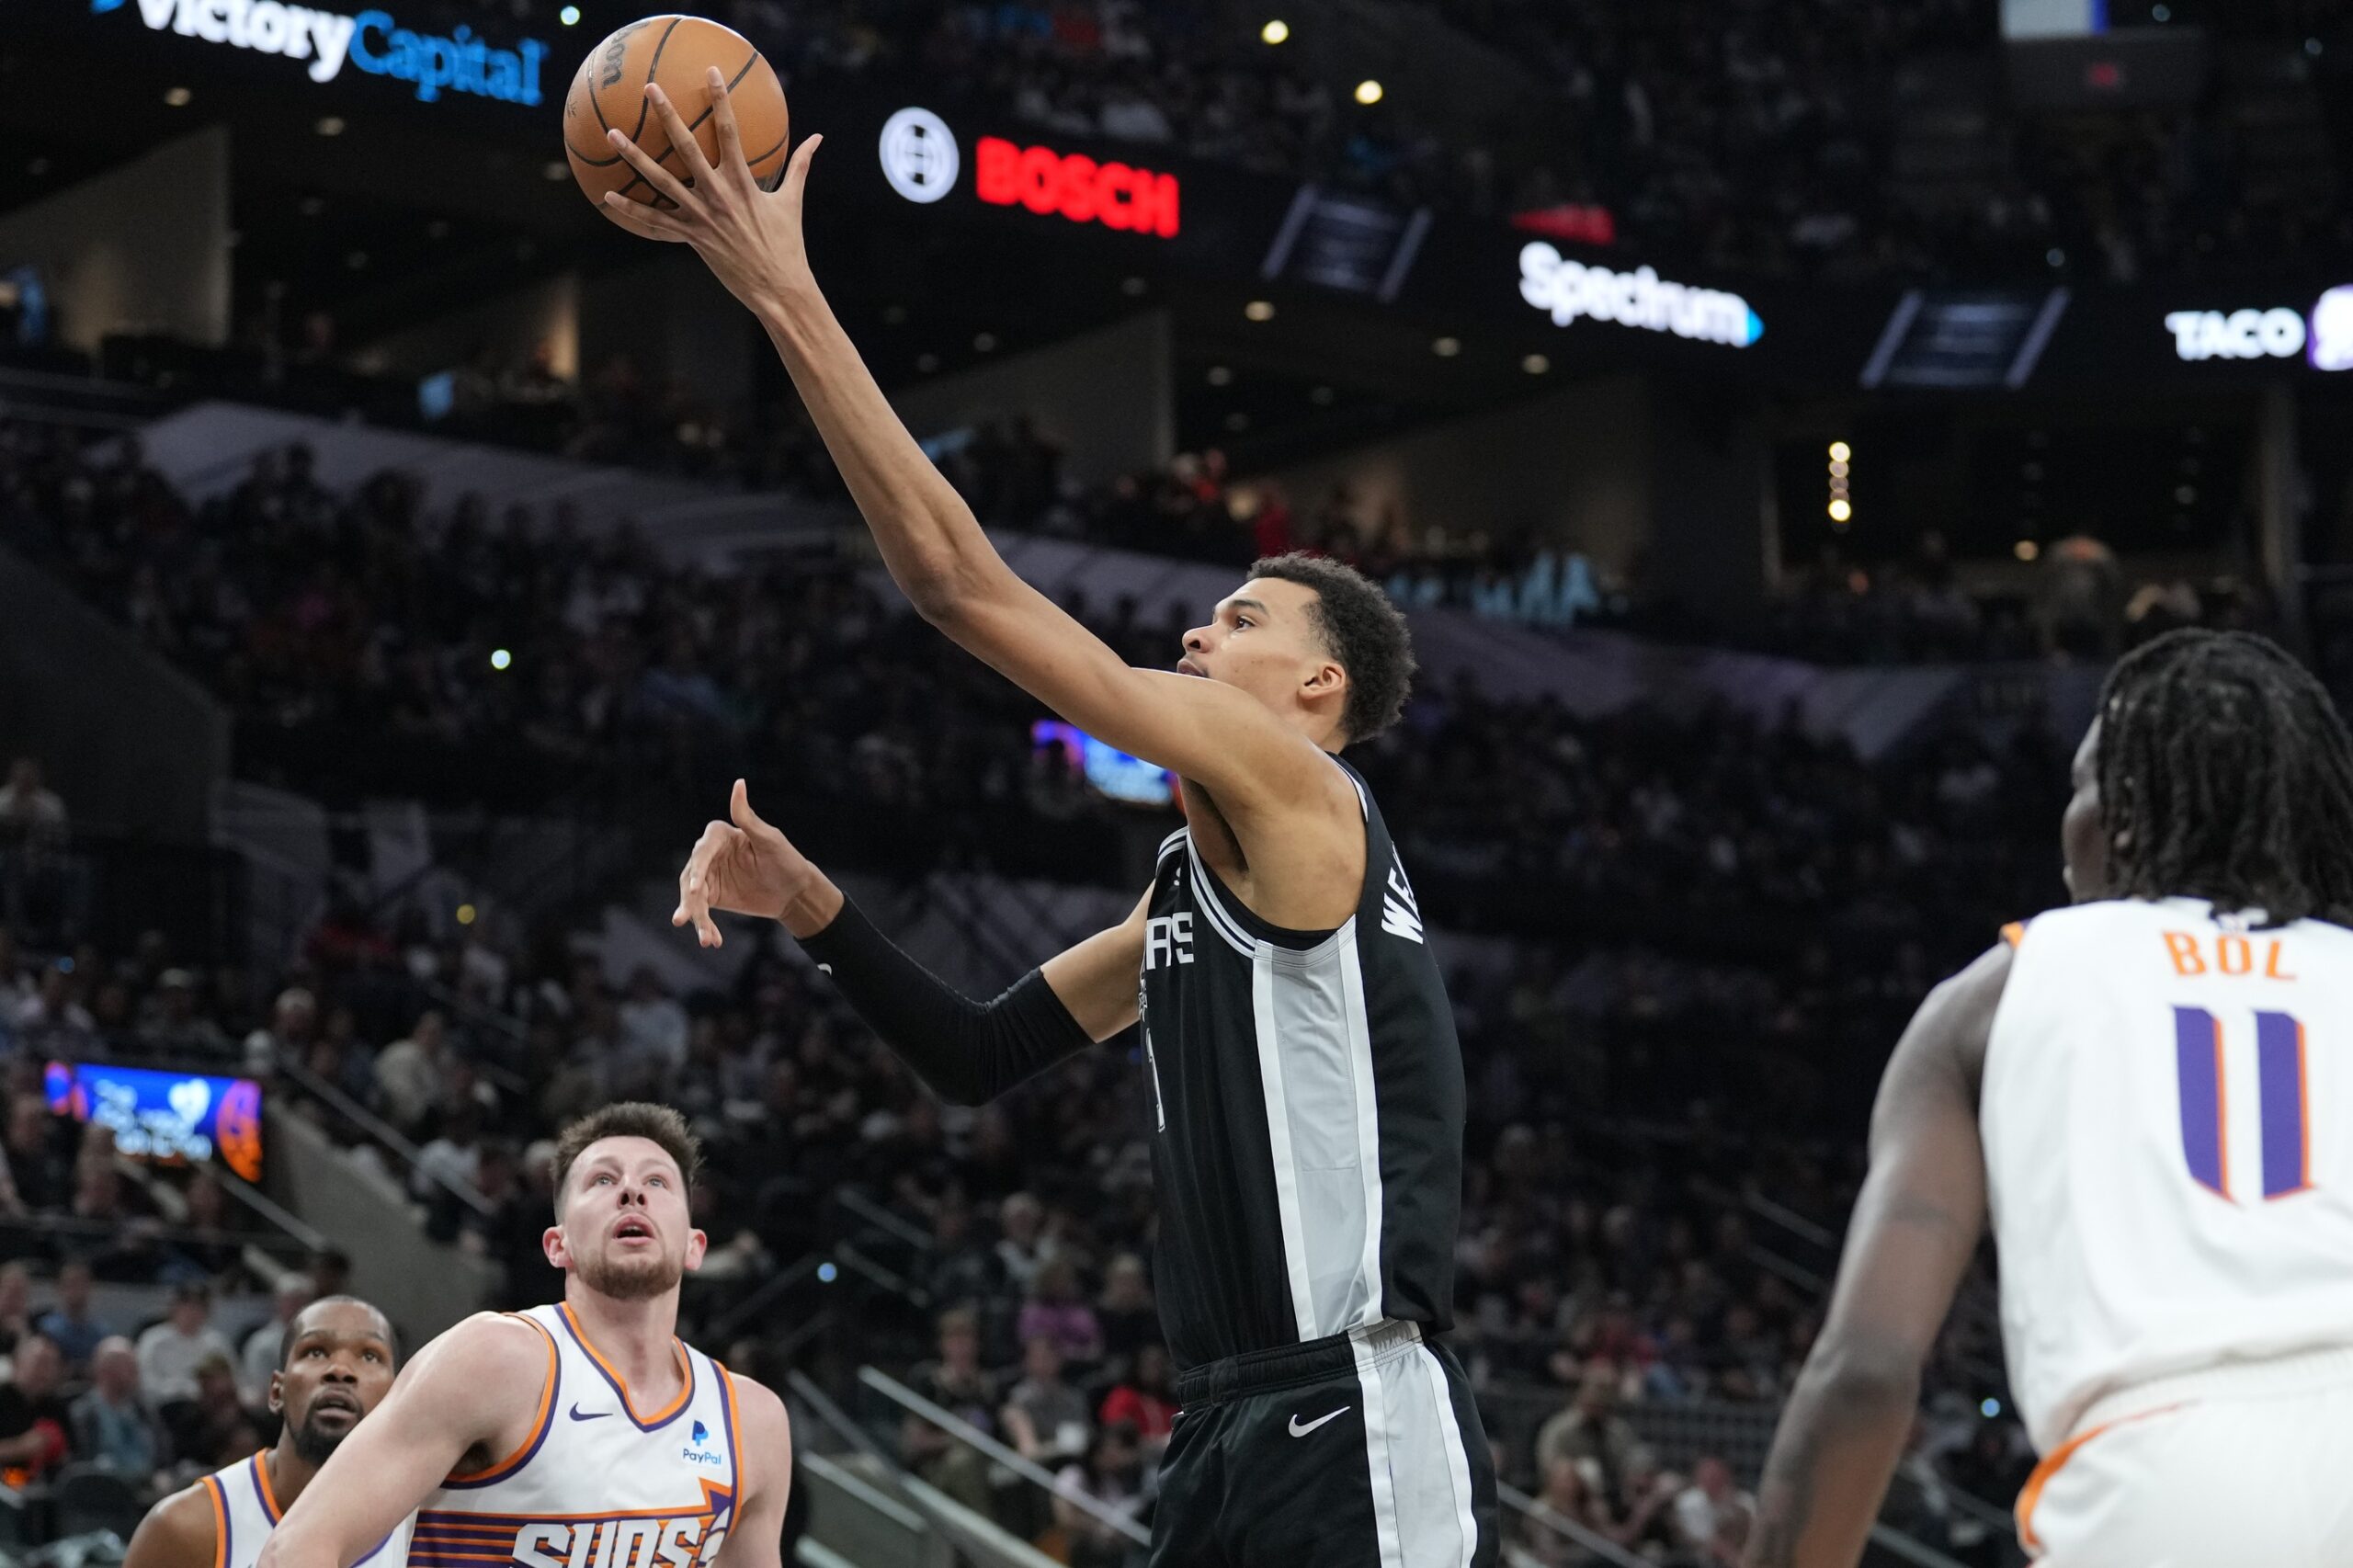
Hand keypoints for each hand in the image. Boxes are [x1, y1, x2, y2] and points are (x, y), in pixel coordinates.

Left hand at [602, 67, 823, 312]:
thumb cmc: (787, 245)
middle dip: (667, 115)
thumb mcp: (793, 201)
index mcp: (743, 181)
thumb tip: (818, 138)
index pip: (729, 131)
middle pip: (686, 147)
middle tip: (649, 88)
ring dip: (634, 157)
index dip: (720, 99)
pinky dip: (631, 209)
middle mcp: (718, 194)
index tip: (710, 72)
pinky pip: (655, 221)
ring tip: (613, 134)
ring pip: (661, 180)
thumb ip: (801, 166)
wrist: (778, 288)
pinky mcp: (691, 237)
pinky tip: (608, 196)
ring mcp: (701, 216)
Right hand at [672, 779, 822, 946]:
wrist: (796, 891)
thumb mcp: (769, 840)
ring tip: (704, 939)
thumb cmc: (786, 860)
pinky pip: (701, 911)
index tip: (696, 890)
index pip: (703, 850)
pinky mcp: (712, 896)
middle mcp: (710, 854)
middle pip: (691, 875)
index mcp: (722, 835)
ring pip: (692, 897)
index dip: (698, 869)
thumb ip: (748, 817)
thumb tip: (739, 783)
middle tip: (684, 919)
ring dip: (695, 919)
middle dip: (689, 900)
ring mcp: (709, 876)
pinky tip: (712, 941)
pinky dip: (705, 927)